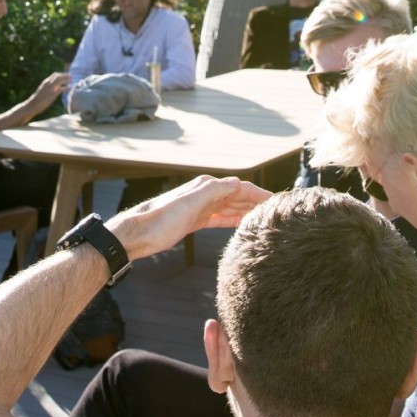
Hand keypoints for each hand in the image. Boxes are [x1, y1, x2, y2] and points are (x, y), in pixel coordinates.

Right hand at [33, 72, 70, 109]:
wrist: (32, 104)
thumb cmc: (38, 99)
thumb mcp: (43, 90)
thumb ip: (48, 87)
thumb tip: (55, 87)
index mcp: (45, 82)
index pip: (54, 75)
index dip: (61, 74)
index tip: (66, 75)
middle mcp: (48, 83)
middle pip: (58, 76)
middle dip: (65, 75)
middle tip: (71, 76)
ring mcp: (50, 88)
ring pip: (60, 80)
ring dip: (66, 79)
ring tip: (72, 80)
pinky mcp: (52, 94)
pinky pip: (61, 89)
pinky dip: (66, 87)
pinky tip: (70, 87)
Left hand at [108, 176, 271, 260]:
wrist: (137, 234)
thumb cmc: (161, 219)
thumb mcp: (190, 204)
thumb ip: (215, 191)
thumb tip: (239, 182)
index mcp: (207, 186)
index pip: (241, 187)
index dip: (260, 194)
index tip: (278, 201)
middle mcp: (206, 194)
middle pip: (239, 196)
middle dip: (258, 202)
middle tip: (279, 212)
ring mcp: (201, 207)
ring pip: (231, 208)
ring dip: (248, 211)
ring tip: (266, 218)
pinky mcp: (196, 221)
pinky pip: (221, 218)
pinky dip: (234, 220)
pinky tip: (243, 225)